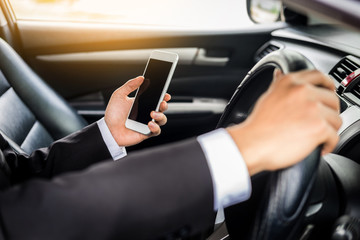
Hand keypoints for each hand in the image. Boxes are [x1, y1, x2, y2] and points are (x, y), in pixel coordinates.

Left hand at [104, 76, 170, 146]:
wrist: (108, 130)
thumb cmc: (113, 114)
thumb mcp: (119, 95)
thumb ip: (130, 85)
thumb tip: (141, 77)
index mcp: (142, 103)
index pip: (156, 98)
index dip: (163, 96)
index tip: (165, 94)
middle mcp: (146, 113)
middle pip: (162, 108)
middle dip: (164, 105)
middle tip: (161, 102)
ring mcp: (147, 123)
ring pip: (162, 120)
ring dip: (161, 116)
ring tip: (152, 114)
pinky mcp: (146, 133)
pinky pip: (156, 131)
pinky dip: (155, 127)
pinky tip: (149, 124)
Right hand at [227, 70, 341, 174]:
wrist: (253, 143)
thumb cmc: (257, 125)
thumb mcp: (267, 97)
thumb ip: (278, 84)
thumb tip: (279, 74)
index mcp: (290, 82)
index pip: (319, 76)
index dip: (328, 84)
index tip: (329, 91)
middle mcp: (303, 92)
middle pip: (332, 99)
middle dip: (329, 113)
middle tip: (320, 123)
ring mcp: (313, 109)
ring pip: (336, 119)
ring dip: (329, 130)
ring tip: (316, 137)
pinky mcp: (319, 127)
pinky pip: (334, 137)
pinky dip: (328, 145)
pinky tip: (319, 147)